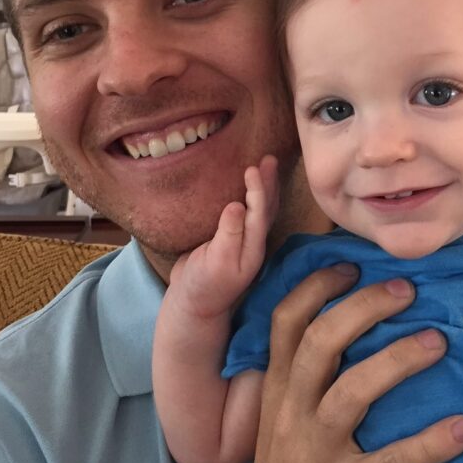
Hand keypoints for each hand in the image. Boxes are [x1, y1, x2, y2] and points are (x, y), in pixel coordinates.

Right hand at [169, 155, 278, 319]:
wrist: (192, 304)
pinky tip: (243, 182)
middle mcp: (253, 242)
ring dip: (264, 186)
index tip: (252, 168)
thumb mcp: (214, 263)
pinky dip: (249, 194)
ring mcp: (242, 239)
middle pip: (267, 208)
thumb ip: (227, 235)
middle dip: (269, 182)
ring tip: (265, 163)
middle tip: (269, 158)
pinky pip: (245, 211)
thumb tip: (236, 205)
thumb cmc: (202, 286)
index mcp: (252, 248)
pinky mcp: (229, 237)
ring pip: (259, 208)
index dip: (259, 190)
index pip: (260, 214)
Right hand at [199, 266, 462, 462]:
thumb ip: (306, 380)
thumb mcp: (282, 424)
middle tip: (408, 290)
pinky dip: (430, 443)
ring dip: (399, 360)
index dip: (318, 286)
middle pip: (321, 342)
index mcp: (277, 390)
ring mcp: (313, 456)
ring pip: (352, 392)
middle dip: (365, 307)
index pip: (286, 321)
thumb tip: (353, 326)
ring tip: (441, 342)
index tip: (353, 264)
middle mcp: (290, 414)